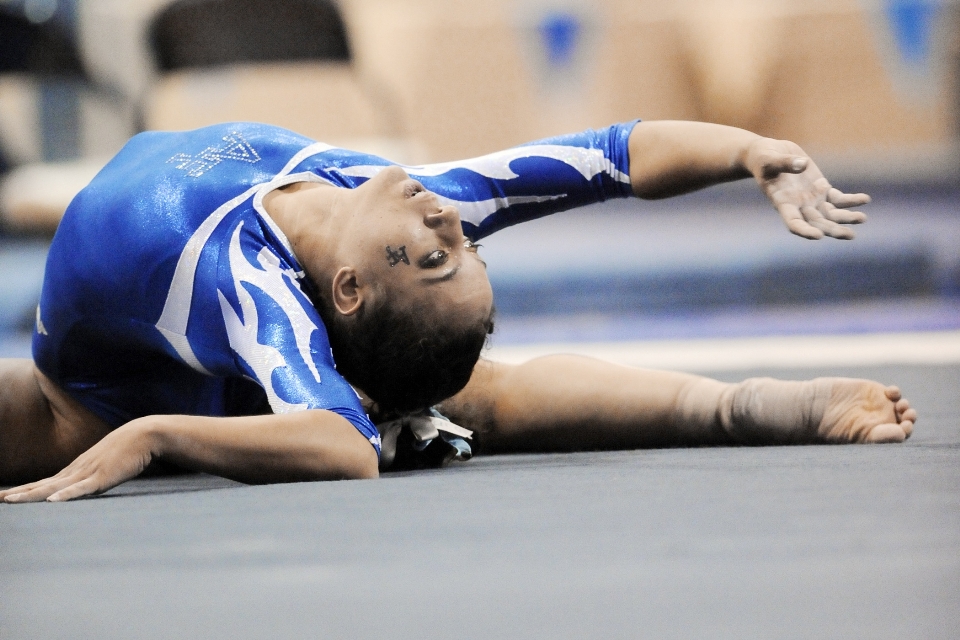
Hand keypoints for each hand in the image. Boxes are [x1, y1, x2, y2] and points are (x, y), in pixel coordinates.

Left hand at [0, 420, 154, 502]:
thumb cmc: (127, 450)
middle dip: (20, 492)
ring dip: (32, 494)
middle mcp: (77, 470)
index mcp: (77, 469)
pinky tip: (52, 501)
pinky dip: (66, 495)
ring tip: (11, 500)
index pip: (46, 481)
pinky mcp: (103, 477)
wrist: (143, 435)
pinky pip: (82, 489)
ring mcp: (88, 473)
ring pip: (55, 487)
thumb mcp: (106, 463)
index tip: (6, 495)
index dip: (25, 489)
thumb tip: (87, 483)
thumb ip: (94, 475)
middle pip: (43, 484)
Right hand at [744, 138, 869, 239]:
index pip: (794, 223)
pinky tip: (865, 200)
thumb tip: (803, 165)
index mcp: (783, 203)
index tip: (818, 236)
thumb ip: (785, 163)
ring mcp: (811, 198)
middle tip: (849, 235)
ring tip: (862, 218)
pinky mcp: (821, 188)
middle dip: (833, 229)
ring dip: (846, 218)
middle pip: (817, 222)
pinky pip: (838, 199)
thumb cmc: (763, 159)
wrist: (768, 154)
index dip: (805, 231)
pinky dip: (851, 200)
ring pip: (831, 214)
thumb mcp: (768, 160)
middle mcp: (799, 206)